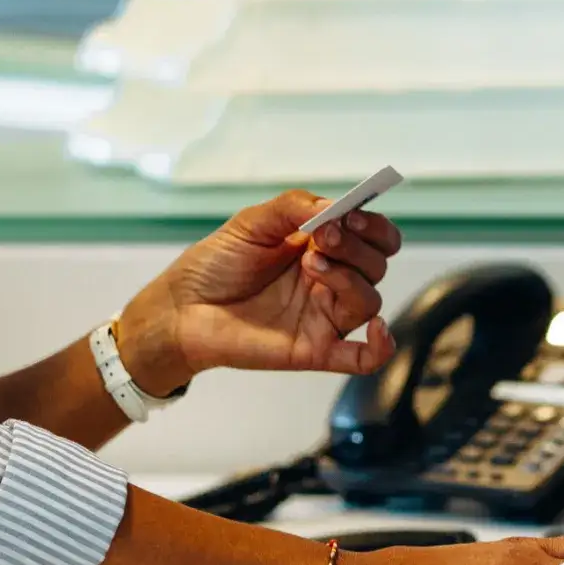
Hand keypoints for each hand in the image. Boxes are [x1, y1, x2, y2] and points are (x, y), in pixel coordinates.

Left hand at [114, 190, 402, 394]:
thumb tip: (335, 206)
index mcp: (321, 248)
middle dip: (355, 247)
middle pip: (375, 265)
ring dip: (351, 279)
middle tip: (321, 239)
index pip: (373, 236)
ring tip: (312, 266)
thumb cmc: (215, 265)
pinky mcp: (315, 350)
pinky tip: (376, 330)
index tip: (349, 215)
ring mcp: (324, 316)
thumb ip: (294, 207)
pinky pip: (363, 357)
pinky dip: (381, 346)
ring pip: (369, 300)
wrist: (182, 307)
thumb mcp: (252, 223)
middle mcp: (330, 282)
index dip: (372, 225)